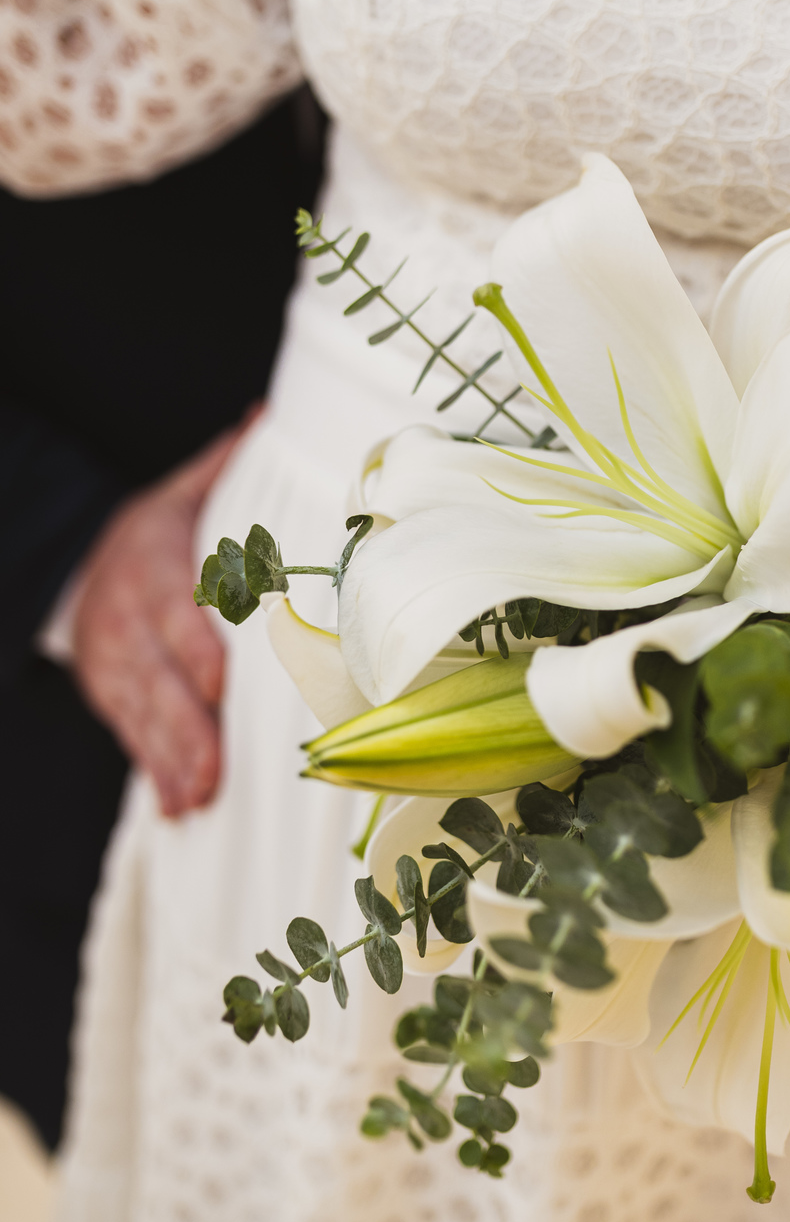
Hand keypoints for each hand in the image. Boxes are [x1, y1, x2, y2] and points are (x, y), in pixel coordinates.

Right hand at [71, 424, 247, 817]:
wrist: (84, 561)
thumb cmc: (161, 529)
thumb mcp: (184, 489)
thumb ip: (230, 464)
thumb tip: (274, 415)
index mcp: (153, 559)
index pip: (172, 603)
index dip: (192, 644)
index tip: (217, 682)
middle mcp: (127, 614)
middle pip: (155, 673)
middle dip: (183, 723)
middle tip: (213, 768)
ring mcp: (115, 659)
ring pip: (141, 711)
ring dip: (169, 757)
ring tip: (198, 796)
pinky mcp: (111, 692)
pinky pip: (131, 734)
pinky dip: (152, 769)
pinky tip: (176, 806)